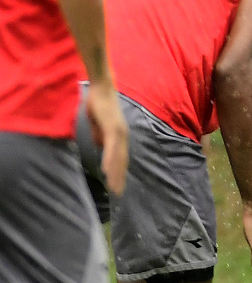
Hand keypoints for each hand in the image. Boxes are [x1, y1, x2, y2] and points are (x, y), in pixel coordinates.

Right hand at [83, 81, 128, 195]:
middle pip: (122, 161)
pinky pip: (111, 147)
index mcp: (119, 137)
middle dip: (120, 178)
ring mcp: (119, 132)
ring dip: (116, 173)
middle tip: (118, 193)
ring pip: (118, 157)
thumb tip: (101, 148)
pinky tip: (107, 170)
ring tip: (114, 187)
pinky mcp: (113, 128)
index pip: (120, 159)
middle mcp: (123, 136)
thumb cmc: (98, 106)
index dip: (119, 173)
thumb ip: (100, 137)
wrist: (100, 88)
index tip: (117, 186)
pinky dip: (110, 159)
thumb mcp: (98, 126)